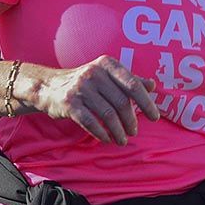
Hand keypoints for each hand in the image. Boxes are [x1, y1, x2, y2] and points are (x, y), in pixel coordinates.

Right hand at [28, 55, 159, 145]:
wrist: (49, 86)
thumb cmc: (85, 82)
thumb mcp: (107, 75)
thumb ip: (129, 79)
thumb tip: (152, 85)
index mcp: (107, 64)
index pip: (133, 84)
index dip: (146, 102)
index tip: (154, 117)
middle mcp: (94, 72)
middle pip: (121, 102)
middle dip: (131, 120)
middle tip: (134, 132)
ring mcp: (81, 87)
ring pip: (108, 114)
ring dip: (118, 131)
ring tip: (122, 140)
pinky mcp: (69, 102)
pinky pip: (90, 122)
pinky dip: (102, 133)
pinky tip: (107, 139)